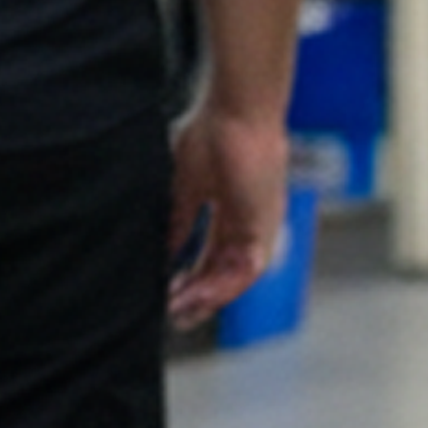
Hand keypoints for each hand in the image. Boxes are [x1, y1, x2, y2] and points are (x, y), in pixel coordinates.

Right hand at [166, 104, 289, 327]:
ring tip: (178, 311)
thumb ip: (179, 217)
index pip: (212, 253)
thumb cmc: (212, 131)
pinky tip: (193, 296)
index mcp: (235, 210)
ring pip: (234, 278)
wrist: (237, 112)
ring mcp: (259, 227)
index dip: (190, 274)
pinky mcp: (261, 228)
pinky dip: (218, 287)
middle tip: (173, 315)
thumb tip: (166, 247)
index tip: (168, 290)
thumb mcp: (185, 183)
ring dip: (206, 297)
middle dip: (198, 296)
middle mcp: (251, 223)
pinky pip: (242, 271)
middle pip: (224, 272)